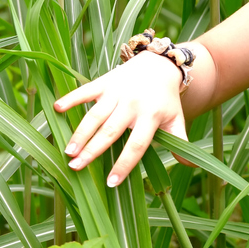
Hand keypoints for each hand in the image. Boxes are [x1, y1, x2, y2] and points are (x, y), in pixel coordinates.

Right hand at [54, 50, 191, 185]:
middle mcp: (134, 105)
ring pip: (96, 115)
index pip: (137, 145)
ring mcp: (118, 92)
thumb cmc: (165, 98)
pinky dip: (72, 98)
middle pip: (111, 131)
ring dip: (80, 133)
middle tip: (75, 168)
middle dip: (93, 151)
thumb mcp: (175, 118)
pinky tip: (57, 108)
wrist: (161, 64)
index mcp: (151, 117)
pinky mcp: (106, 81)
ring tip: (68, 151)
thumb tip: (191, 165)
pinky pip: (87, 90)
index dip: (124, 164)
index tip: (111, 183)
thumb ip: (180, 141)